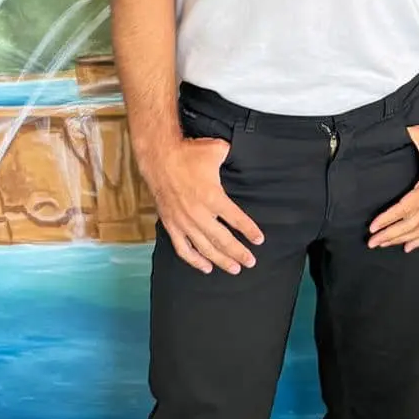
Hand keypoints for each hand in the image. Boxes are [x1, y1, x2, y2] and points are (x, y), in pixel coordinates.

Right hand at [144, 136, 264, 273]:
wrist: (159, 158)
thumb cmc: (188, 153)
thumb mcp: (216, 150)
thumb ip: (232, 156)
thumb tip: (242, 154)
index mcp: (212, 196)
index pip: (236, 219)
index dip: (249, 231)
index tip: (259, 240)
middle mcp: (199, 213)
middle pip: (223, 240)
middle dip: (238, 253)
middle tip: (250, 262)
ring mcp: (184, 222)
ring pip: (205, 248)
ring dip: (221, 260)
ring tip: (234, 269)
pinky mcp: (172, 225)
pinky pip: (183, 249)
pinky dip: (195, 260)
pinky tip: (206, 267)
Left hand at [369, 124, 418, 250]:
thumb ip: (403, 134)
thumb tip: (385, 133)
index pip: (405, 209)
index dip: (387, 219)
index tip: (373, 227)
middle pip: (411, 225)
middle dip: (390, 235)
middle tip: (372, 242)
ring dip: (403, 239)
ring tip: (386, 244)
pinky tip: (410, 246)